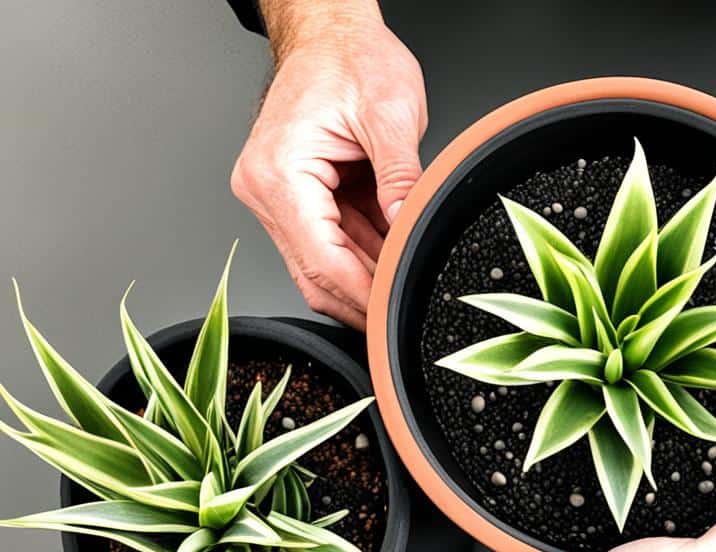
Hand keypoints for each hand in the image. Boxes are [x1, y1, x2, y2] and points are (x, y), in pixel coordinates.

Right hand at [231, 7, 425, 329]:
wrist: (330, 33)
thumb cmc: (351, 58)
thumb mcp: (391, 114)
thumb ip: (401, 178)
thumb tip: (410, 227)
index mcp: (278, 172)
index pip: (322, 260)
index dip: (364, 293)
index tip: (395, 310)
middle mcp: (265, 188)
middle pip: (315, 273)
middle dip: (363, 297)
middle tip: (404, 314)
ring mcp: (277, 195)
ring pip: (321, 264)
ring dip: (365, 277)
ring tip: (405, 284)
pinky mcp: (295, 196)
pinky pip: (328, 242)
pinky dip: (362, 255)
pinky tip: (392, 259)